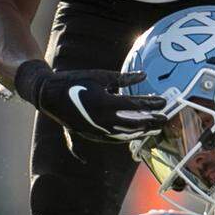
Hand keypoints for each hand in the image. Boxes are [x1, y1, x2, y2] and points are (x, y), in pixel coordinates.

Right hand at [15, 60, 167, 142]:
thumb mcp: (101, 76)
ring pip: (125, 134)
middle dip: (151, 122)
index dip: (152, 104)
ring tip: (154, 128)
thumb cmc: (75, 81)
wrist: (49, 95)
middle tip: (164, 119)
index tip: (165, 103)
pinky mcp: (91, 135)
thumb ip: (124, 78)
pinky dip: (127, 136)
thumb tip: (144, 76)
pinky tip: (136, 134)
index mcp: (104, 102)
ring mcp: (96, 130)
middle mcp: (102, 119)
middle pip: (134, 123)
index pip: (136, 105)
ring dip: (141, 132)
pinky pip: (113, 138)